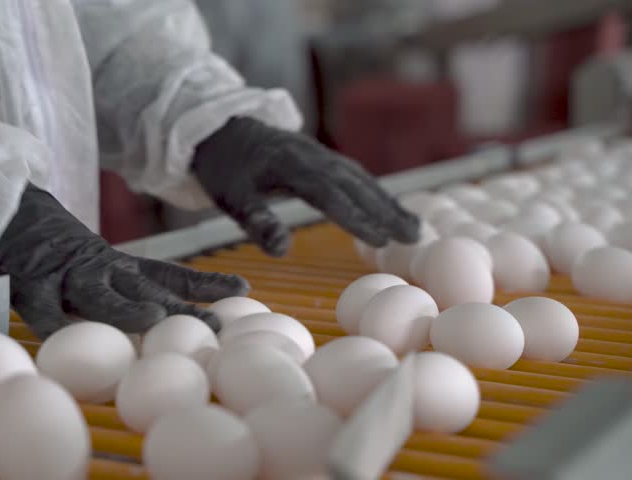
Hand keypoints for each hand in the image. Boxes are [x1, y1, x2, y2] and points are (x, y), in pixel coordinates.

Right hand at [0, 184, 248, 338]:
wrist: (3, 210)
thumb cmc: (53, 249)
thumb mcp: (97, 264)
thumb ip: (125, 287)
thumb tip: (167, 318)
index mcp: (118, 265)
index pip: (169, 274)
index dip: (205, 283)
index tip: (244, 289)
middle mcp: (99, 268)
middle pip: (146, 289)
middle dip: (182, 308)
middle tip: (216, 324)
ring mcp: (64, 274)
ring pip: (97, 294)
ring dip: (125, 307)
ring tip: (153, 319)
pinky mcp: (27, 283)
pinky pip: (41, 307)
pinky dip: (53, 324)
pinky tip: (66, 341)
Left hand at [192, 117, 419, 255]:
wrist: (217, 129)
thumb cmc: (223, 168)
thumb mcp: (230, 198)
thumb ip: (255, 221)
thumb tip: (281, 249)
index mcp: (290, 165)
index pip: (329, 194)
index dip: (356, 217)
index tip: (381, 239)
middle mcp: (312, 156)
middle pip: (355, 184)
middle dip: (386, 210)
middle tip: (414, 236)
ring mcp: (318, 153)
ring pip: (360, 177)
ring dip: (387, 201)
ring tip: (413, 226)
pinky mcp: (319, 156)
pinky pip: (354, 173)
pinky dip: (375, 190)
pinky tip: (388, 205)